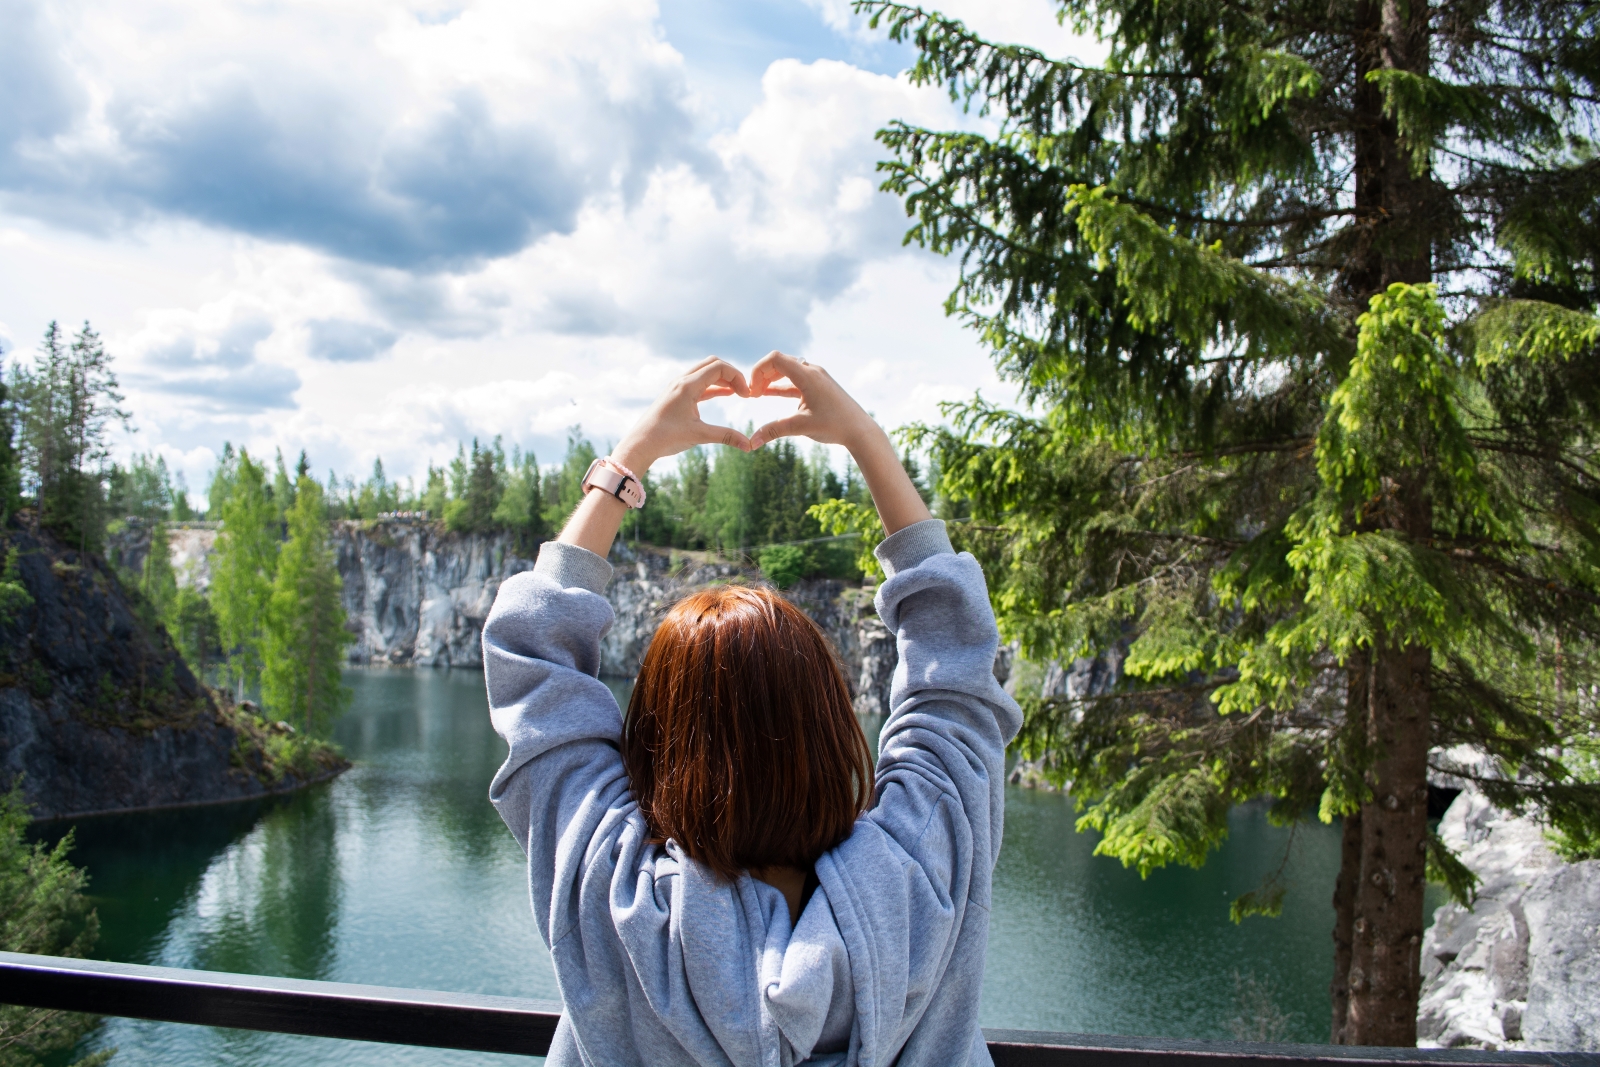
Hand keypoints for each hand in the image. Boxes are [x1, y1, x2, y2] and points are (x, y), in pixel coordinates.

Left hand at [613, 357, 752, 472]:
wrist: (641, 443)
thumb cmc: (666, 438)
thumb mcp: (699, 435)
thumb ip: (725, 436)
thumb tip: (749, 446)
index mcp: (688, 385)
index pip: (719, 367)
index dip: (737, 377)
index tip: (746, 395)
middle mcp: (682, 381)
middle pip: (713, 364)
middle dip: (731, 374)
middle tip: (744, 391)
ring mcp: (678, 387)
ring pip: (705, 372)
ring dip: (723, 379)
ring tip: (738, 393)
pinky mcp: (677, 395)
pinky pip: (700, 384)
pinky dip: (714, 386)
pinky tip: (725, 394)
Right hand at [746, 349, 932, 535]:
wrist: (861, 431)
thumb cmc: (835, 427)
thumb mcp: (801, 427)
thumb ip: (774, 431)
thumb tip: (751, 443)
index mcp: (808, 375)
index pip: (775, 359)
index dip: (758, 370)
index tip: (751, 389)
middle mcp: (812, 371)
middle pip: (779, 362)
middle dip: (762, 375)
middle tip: (751, 394)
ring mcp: (817, 378)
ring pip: (787, 371)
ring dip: (771, 380)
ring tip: (757, 394)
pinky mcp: (819, 387)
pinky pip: (795, 381)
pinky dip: (781, 386)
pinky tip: (768, 394)